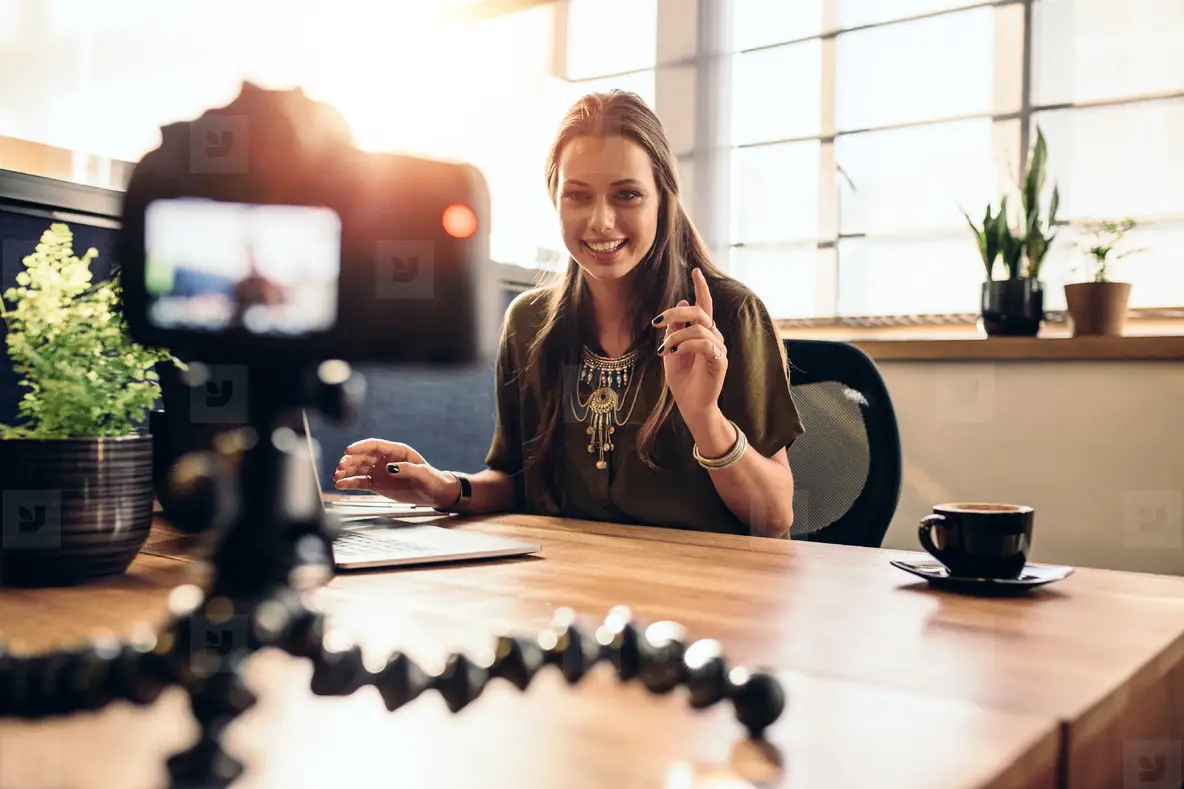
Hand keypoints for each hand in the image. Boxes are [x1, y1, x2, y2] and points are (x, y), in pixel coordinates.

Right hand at [332, 438, 459, 508]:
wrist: (433, 493)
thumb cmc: (431, 479)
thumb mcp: (423, 473)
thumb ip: (407, 469)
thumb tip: (390, 468)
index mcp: (396, 451)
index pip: (374, 445)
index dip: (360, 447)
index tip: (348, 451)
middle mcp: (384, 459)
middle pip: (362, 457)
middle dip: (350, 460)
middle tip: (340, 466)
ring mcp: (379, 471)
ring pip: (358, 468)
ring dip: (346, 471)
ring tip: (336, 476)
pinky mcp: (376, 484)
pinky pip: (360, 482)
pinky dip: (349, 483)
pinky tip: (339, 484)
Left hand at [652, 267, 726, 422]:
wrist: (690, 405)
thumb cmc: (682, 379)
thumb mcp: (672, 349)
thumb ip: (675, 328)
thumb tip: (681, 302)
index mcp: (703, 332)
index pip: (704, 305)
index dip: (701, 287)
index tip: (695, 271)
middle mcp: (713, 336)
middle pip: (699, 311)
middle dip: (675, 313)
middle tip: (656, 322)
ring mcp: (718, 348)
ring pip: (699, 328)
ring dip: (675, 336)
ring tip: (662, 350)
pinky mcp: (719, 361)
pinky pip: (704, 344)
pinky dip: (685, 345)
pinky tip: (672, 353)